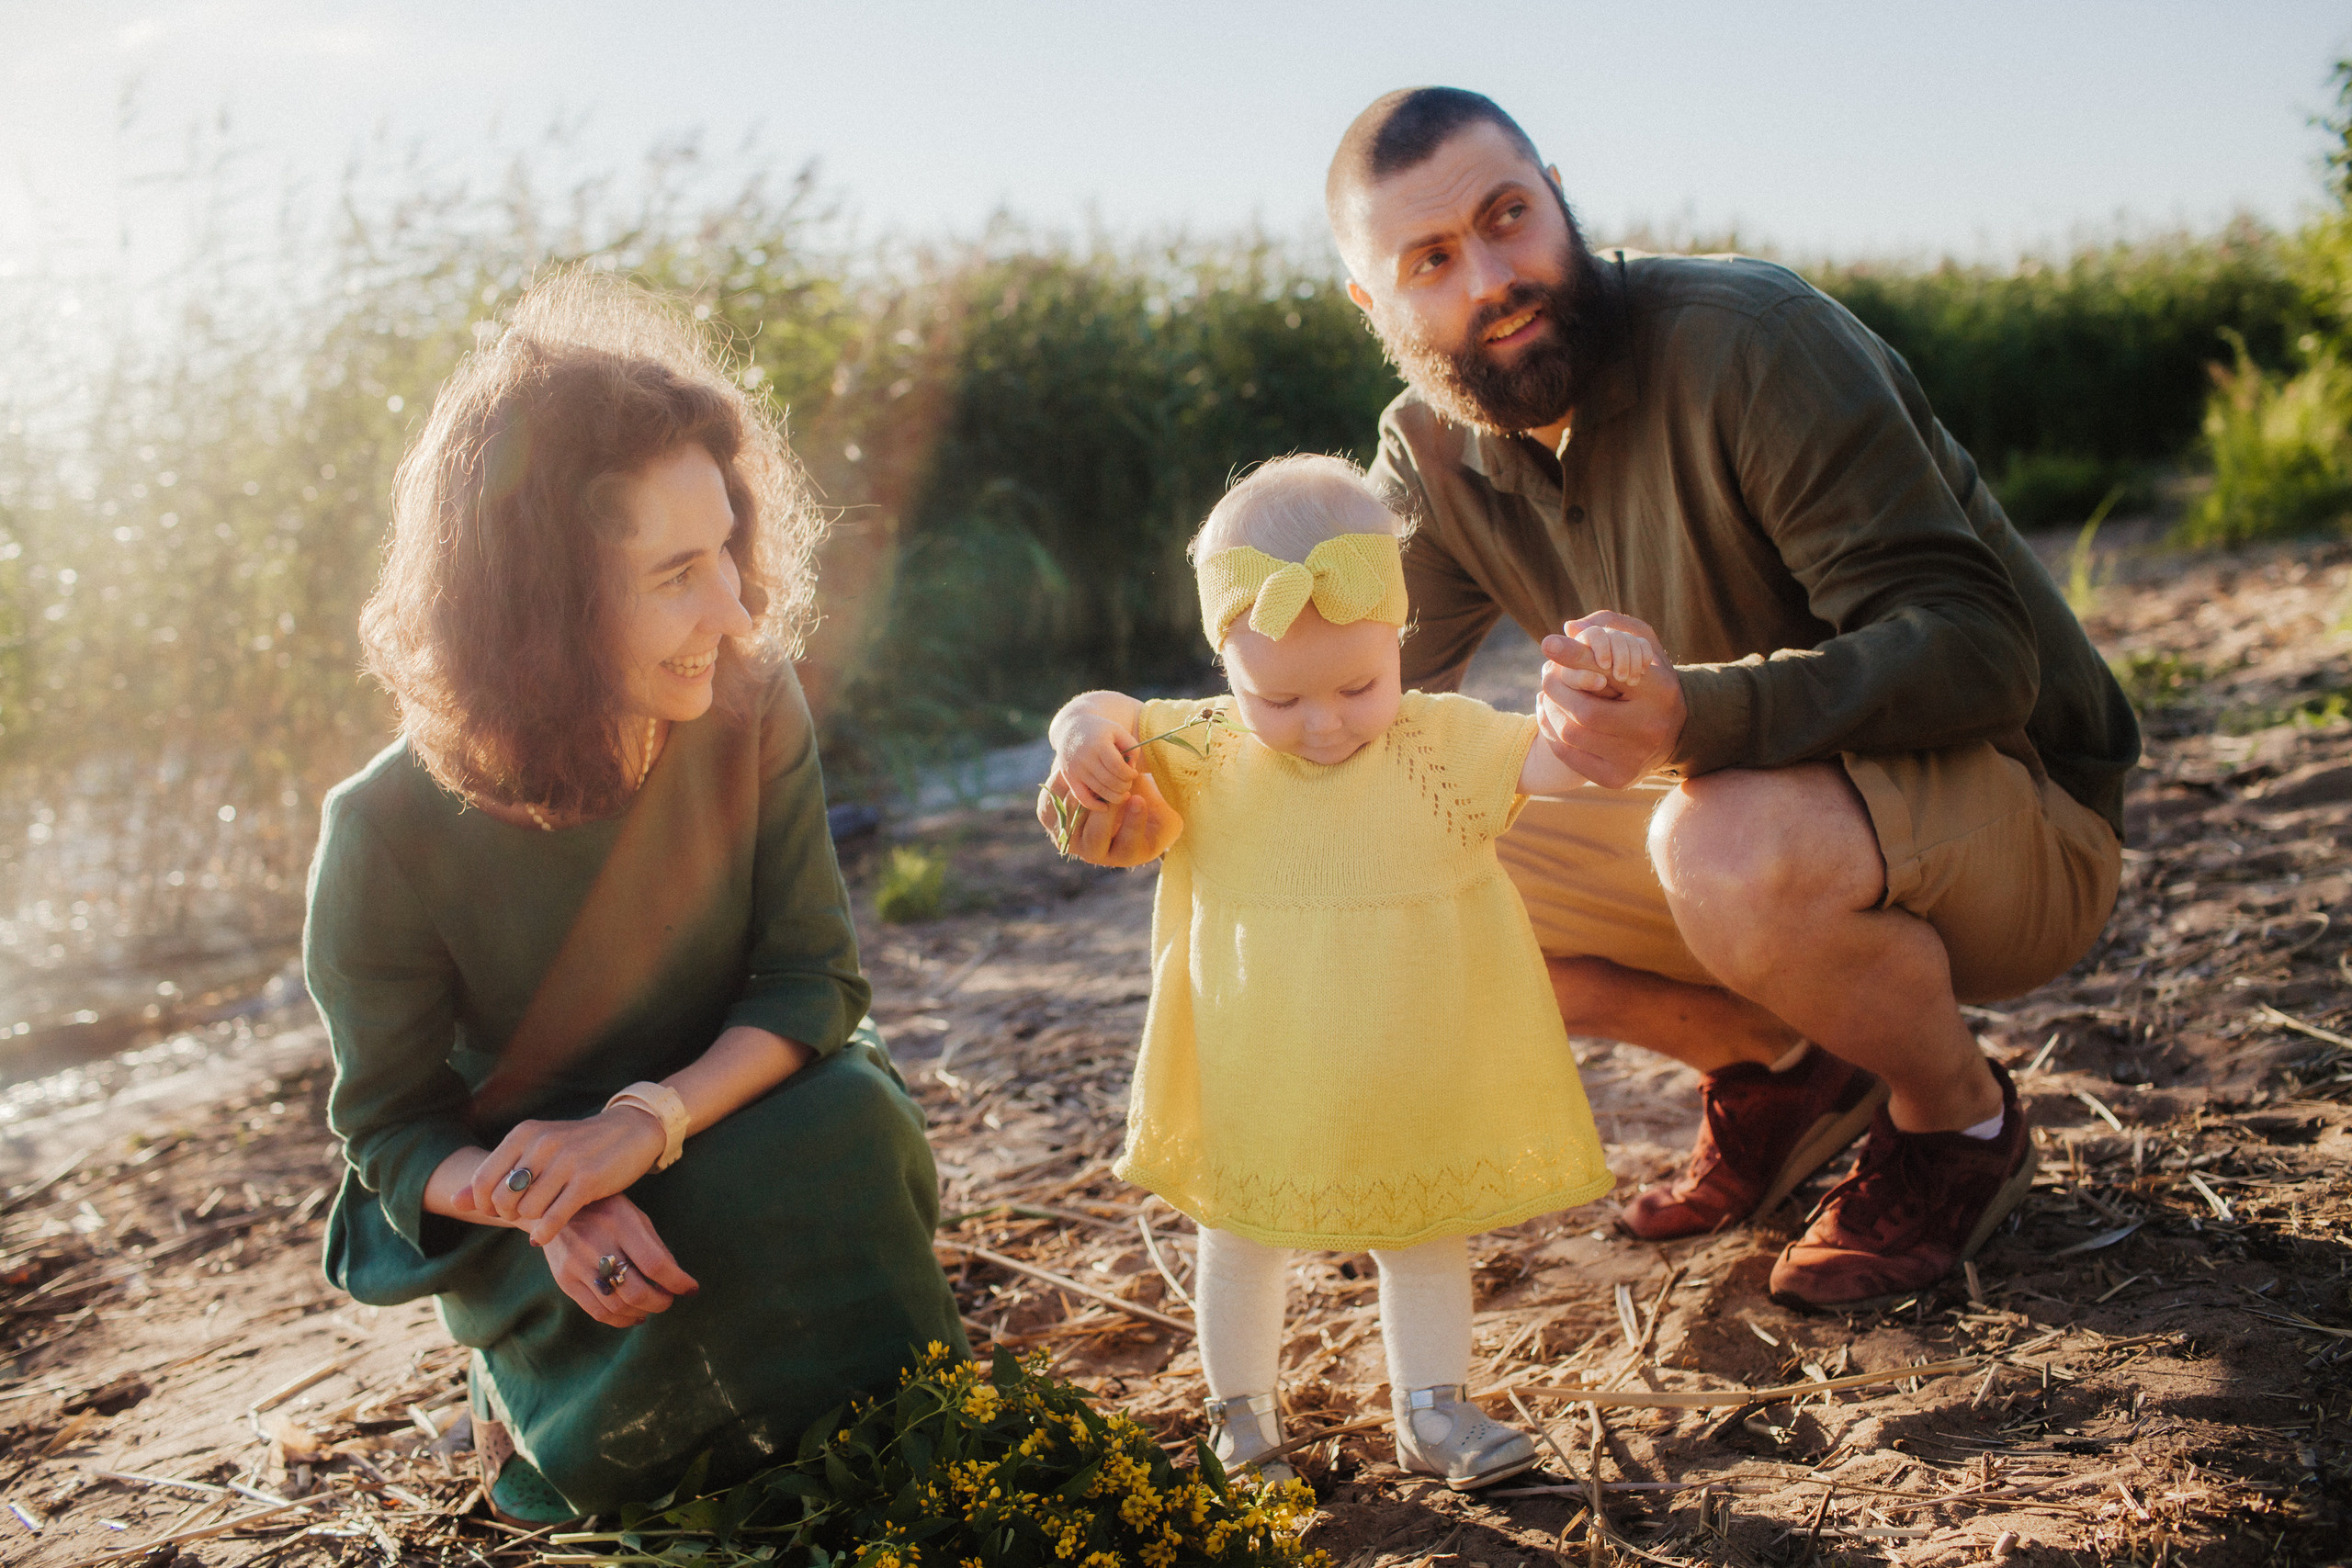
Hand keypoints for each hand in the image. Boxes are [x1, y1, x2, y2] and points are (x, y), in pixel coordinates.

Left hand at [459, 1105, 667, 1246]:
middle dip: (507, 1215)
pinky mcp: (587, 1180)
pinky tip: (545, 1234)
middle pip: (502, 1199)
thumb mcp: (534, 1152)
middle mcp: (541, 1144)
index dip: (485, 1203)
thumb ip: (495, 1176)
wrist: (630, 1132)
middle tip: (522, 1215)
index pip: (483, 1180)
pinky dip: (545, 1232)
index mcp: (523, 1134)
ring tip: (541, 1217)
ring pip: (527, 1210)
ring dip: (530, 1222)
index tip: (501, 1208)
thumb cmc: (577, 1146)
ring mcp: (565, 1162)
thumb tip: (453, 1201)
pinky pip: (553, 1217)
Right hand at [540, 1194, 698, 1328]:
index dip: (677, 1282)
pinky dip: (620, 1319)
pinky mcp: (564, 1281)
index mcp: (620, 1224)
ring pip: (616, 1306)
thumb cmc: (605, 1211)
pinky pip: (597, 1312)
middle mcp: (596, 1245)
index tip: (691, 1289)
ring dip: (641, 1312)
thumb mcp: (634, 1216)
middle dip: (660, 1302)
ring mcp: (576, 1265)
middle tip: (668, 1300)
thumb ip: (655, 1247)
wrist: (553, 1207)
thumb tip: (677, 1279)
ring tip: (651, 1307)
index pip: (655, 1263)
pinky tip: (632, 1314)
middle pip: (635, 1291)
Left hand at [1035, 770, 1184, 867]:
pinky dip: (1058, 791)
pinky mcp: (1053, 822)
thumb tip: (1167, 807)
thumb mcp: (1163, 808)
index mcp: (1128, 853)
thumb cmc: (1147, 798)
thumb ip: (1166, 811)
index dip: (1133, 824)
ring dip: (1081, 800)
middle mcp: (1096, 853)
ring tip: (1093, 776)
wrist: (1112, 786)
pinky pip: (1050, 810)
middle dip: (1105, 813)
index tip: (1139, 800)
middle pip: (1095, 839)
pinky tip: (1070, 772)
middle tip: (1114, 789)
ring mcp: (1071, 840)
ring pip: (1070, 824)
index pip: (1127, 845)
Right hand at [1053, 713, 1140, 809]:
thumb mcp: (1118, 731)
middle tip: (1128, 784)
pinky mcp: (1069, 779)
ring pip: (1099, 791)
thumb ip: (1132, 747)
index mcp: (1099, 743)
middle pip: (1110, 781)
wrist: (1070, 729)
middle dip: (1125, 786)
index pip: (1118, 767)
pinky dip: (1095, 806)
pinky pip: (1082, 798)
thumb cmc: (1101, 731)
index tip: (1133, 773)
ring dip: (1115, 797)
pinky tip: (1105, 806)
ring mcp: (1076, 769)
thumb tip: (1132, 768)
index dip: (1130, 774)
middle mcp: (1086, 757)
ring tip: (1123, 794)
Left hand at [1539, 611, 1686, 789]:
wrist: (1673, 732)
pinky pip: (1568, 754)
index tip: (1547, 643)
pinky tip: (1551, 715)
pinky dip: (1551, 731)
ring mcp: (1635, 758)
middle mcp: (1652, 727)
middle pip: (1584, 709)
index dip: (1575, 657)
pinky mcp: (1617, 778)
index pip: (1610, 672)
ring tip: (1548, 694)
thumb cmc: (1648, 680)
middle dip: (1557, 688)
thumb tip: (1569, 628)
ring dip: (1551, 709)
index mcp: (1661, 690)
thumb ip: (1610, 626)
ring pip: (1571, 733)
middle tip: (1547, 674)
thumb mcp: (1642, 645)